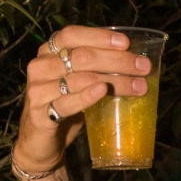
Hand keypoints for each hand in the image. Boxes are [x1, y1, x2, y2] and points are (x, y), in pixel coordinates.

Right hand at [14, 26, 151, 173]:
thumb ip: (96, 72)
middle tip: (143, 67)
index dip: (99, 36)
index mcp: (48, 52)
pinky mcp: (40, 114)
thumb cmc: (66, 110)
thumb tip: (135, 66)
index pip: (73, 35)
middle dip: (117, 61)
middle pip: (81, 56)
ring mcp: (38, 89)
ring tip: (137, 86)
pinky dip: (86, 96)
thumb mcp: (80, 86)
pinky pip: (66, 103)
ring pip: (79, 79)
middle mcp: (40, 66)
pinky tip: (102, 91)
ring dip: (113, 81)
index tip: (126, 43)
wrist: (41, 145)